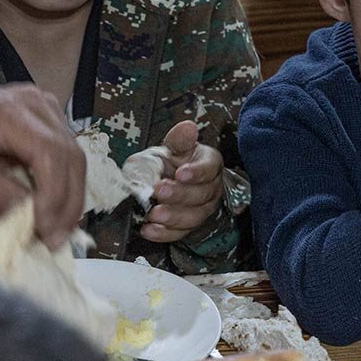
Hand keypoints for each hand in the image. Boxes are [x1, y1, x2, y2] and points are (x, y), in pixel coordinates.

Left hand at [0, 85, 85, 248]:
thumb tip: (29, 216)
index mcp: (6, 111)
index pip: (49, 152)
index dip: (54, 194)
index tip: (42, 229)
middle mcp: (34, 104)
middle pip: (71, 156)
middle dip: (67, 203)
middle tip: (54, 240)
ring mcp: (44, 109)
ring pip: (75, 158)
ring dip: (69, 198)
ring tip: (53, 230)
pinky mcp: (48, 120)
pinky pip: (66, 156)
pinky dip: (63, 186)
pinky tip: (50, 210)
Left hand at [141, 120, 223, 242]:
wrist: (172, 178)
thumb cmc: (177, 160)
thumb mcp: (177, 146)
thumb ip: (180, 139)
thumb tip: (187, 127)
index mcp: (211, 165)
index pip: (209, 169)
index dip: (196, 172)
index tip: (180, 173)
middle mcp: (211, 189)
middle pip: (201, 195)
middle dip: (180, 195)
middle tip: (160, 191)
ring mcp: (202, 210)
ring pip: (193, 217)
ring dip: (173, 217)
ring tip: (155, 213)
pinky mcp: (188, 226)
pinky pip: (179, 233)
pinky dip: (163, 233)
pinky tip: (149, 229)